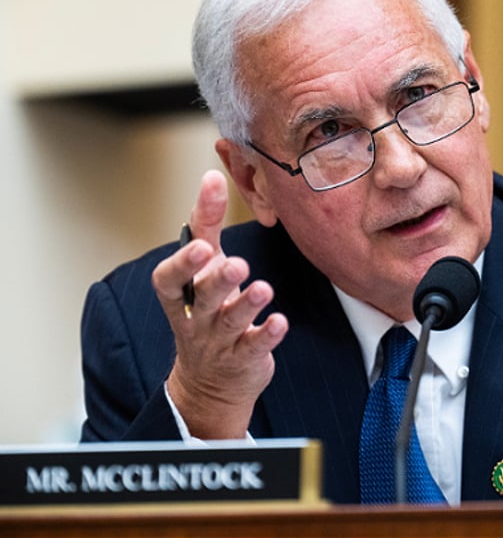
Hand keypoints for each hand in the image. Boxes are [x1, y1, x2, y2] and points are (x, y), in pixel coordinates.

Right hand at [152, 169, 287, 438]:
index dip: (182, 264)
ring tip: (264, 289)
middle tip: (238, 265)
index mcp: (182, 296)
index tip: (202, 244)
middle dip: (218, 282)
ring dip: (247, 305)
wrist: (212, 383)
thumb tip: (212, 175)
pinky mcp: (244, 359)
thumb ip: (206, 223)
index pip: (168, 281)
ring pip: (230, 323)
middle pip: (203, 300)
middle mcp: (197, 319)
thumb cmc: (208, 310)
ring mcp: (219, 342)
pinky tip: (280, 321)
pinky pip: (254, 348)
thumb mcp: (202, 268)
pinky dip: (266, 334)